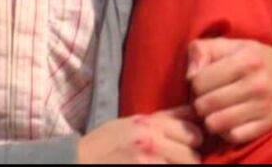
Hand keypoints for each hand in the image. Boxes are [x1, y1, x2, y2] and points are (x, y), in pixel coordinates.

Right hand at [77, 107, 201, 163]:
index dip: (194, 141)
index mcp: (149, 124)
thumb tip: (192, 111)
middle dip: (189, 158)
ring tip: (167, 164)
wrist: (78, 163)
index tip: (189, 145)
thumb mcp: (131, 123)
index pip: (193, 131)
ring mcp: (148, 163)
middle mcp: (151, 142)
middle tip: (179, 160)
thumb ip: (162, 119)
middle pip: (192, 154)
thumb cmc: (104, 145)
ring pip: (186, 166)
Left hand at [188, 37, 271, 143]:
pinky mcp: (268, 124)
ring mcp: (264, 106)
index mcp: (246, 60)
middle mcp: (257, 84)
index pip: (198, 81)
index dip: (197, 82)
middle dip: (201, 102)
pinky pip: (233, 137)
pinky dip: (227, 131)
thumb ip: (203, 50)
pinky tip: (231, 120)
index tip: (206, 81)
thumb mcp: (230, 46)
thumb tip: (190, 76)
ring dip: (211, 118)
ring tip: (218, 109)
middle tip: (210, 97)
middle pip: (204, 105)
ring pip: (215, 124)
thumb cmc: (252, 59)